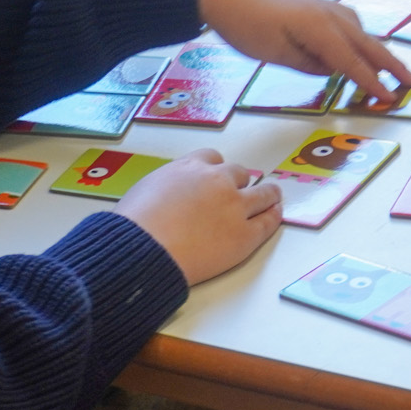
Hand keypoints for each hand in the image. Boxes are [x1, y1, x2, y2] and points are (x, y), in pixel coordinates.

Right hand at [115, 149, 280, 284]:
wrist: (143, 251)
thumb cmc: (134, 224)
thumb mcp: (146, 188)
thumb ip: (167, 185)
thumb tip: (170, 195)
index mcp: (190, 167)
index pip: (212, 158)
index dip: (216, 169)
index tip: (217, 177)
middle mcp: (217, 181)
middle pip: (238, 173)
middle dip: (239, 181)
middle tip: (241, 191)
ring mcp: (235, 207)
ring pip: (263, 193)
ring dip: (269, 193)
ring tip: (274, 195)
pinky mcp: (245, 235)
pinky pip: (267, 222)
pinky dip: (273, 216)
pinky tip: (275, 214)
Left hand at [196, 0, 410, 101]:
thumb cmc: (243, 23)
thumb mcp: (274, 53)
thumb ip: (307, 64)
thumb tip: (331, 70)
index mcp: (319, 28)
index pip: (353, 61)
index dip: (373, 82)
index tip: (392, 99)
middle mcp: (326, 13)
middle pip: (366, 42)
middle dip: (390, 64)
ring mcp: (319, 5)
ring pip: (358, 28)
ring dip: (376, 48)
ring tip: (388, 67)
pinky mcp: (309, 3)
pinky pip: (345, 20)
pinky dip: (358, 34)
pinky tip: (353, 41)